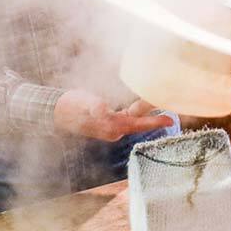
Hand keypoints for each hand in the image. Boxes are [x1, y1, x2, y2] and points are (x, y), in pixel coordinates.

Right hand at [53, 90, 171, 141]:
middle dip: (154, 114)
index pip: (136, 124)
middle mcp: (114, 130)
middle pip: (139, 122)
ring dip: (146, 110)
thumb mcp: (81, 103)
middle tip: (173, 106)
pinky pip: (128, 116)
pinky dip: (137, 110)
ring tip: (161, 100)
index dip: (153, 122)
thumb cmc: (70, 106)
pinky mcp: (110, 122)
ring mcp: (112, 127)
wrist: (57, 112)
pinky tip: (144, 102)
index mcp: (110, 126)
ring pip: (134, 118)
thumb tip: (104, 110)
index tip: (170, 120)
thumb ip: (94, 106)